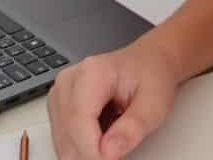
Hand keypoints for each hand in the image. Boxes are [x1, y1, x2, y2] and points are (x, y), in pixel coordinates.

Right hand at [48, 40, 180, 159]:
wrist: (148, 63)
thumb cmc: (151, 76)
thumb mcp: (154, 103)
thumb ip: (132, 128)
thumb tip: (108, 153)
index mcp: (92, 73)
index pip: (79, 120)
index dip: (91, 150)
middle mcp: (69, 81)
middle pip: (67, 133)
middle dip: (90, 154)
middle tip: (118, 154)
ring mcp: (60, 94)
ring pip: (62, 141)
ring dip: (86, 151)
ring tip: (114, 141)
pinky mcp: (59, 108)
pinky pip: (64, 139)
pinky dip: (83, 147)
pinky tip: (103, 139)